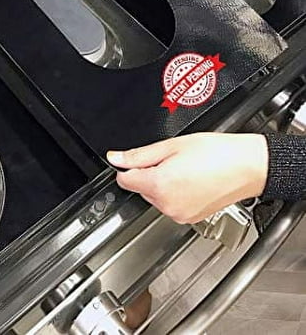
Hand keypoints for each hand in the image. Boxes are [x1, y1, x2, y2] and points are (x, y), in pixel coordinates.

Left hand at [107, 133, 268, 223]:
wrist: (249, 167)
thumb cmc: (217, 153)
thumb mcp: (171, 145)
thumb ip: (138, 155)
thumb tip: (115, 158)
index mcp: (160, 185)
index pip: (124, 180)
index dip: (129, 166)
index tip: (139, 159)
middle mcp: (167, 205)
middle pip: (140, 188)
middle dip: (149, 173)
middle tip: (172, 159)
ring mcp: (179, 214)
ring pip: (155, 196)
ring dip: (163, 183)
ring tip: (186, 168)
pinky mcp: (190, 218)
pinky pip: (171, 204)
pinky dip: (175, 192)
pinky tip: (192, 179)